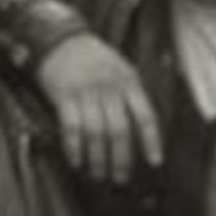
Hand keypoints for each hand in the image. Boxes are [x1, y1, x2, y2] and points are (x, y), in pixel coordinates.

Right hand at [37, 34, 161, 181]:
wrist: (61, 38)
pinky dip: (74, 148)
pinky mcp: (64, 95)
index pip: (146, 115)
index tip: (155, 162)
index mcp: (129, 81)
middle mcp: (110, 87)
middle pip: (119, 130)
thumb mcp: (121, 69)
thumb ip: (130, 95)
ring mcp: (86, 91)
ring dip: (98, 159)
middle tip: (120, 178)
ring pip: (96, 133)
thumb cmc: (94, 58)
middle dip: (121, 159)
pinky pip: (71, 128)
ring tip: (98, 174)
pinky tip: (77, 161)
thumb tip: (142, 130)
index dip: (151, 141)